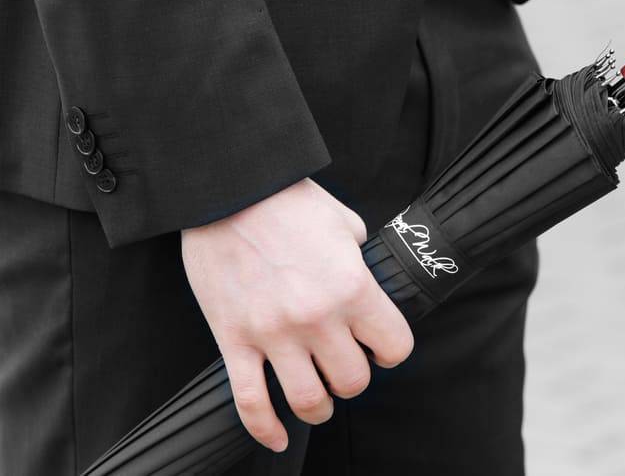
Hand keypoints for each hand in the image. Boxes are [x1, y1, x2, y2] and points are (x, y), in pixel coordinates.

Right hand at [181, 178, 413, 451]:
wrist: (228, 190)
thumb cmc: (289, 201)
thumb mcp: (345, 223)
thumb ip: (361, 257)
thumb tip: (364, 275)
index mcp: (352, 288)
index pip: (394, 347)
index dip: (391, 351)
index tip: (380, 347)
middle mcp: (316, 318)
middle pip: (352, 382)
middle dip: (353, 380)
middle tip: (345, 368)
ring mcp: (273, 334)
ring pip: (307, 401)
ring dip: (318, 408)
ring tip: (318, 403)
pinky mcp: (234, 340)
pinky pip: (250, 402)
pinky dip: (265, 429)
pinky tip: (277, 438)